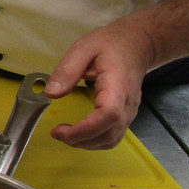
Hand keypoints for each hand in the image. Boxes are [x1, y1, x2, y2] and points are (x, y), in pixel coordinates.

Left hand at [44, 19, 154, 149]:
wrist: (137, 44)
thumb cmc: (111, 45)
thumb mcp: (84, 48)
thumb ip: (67, 70)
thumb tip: (51, 93)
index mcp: (117, 86)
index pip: (108, 115)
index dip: (86, 129)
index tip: (62, 132)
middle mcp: (127, 104)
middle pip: (109, 134)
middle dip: (81, 140)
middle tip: (57, 133)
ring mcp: (129, 112)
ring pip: (111, 139)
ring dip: (87, 144)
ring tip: (65, 134)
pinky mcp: (126, 116)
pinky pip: (112, 135)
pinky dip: (94, 140)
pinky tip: (78, 133)